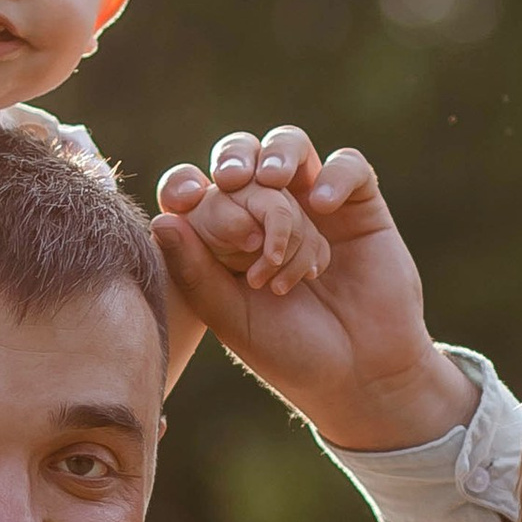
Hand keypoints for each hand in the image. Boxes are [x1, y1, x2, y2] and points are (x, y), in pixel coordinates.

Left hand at [153, 138, 475, 452]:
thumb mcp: (232, 317)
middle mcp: (265, 212)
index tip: (186, 198)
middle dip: (234, 157)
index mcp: (223, 236)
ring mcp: (313, 205)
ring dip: (278, 154)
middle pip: (241, 155)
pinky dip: (334, 175)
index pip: (195, 190)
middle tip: (233, 180)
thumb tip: (162, 220)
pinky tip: (323, 206)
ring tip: (275, 181)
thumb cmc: (287, 351)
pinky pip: (348, 166)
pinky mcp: (359, 207)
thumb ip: (196, 272)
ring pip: (289, 146)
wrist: (358, 376)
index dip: (185, 183)